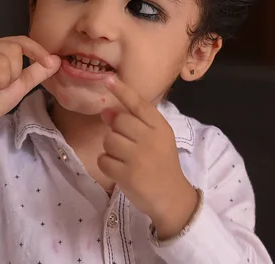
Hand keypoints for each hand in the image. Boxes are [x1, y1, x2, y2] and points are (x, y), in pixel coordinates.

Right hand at [0, 36, 59, 135]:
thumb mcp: (21, 85)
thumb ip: (37, 72)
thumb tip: (57, 60)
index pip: (20, 40)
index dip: (36, 50)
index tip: (48, 62)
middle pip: (12, 51)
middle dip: (14, 74)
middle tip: (1, 85)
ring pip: (1, 64)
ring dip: (1, 83)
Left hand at [98, 74, 197, 238]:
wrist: (171, 196)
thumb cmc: (162, 164)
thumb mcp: (157, 139)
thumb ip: (135, 124)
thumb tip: (106, 112)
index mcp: (160, 127)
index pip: (139, 104)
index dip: (122, 91)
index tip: (108, 79)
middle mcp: (150, 139)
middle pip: (118, 121)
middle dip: (115, 130)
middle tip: (125, 143)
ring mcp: (138, 157)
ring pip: (108, 140)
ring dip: (111, 149)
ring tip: (124, 158)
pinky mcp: (127, 175)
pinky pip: (103, 160)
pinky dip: (107, 165)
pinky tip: (119, 170)